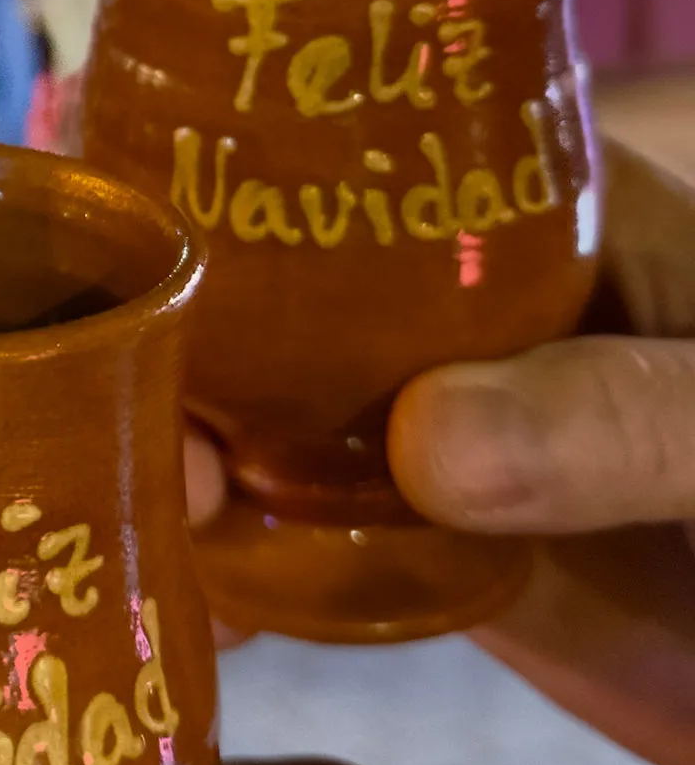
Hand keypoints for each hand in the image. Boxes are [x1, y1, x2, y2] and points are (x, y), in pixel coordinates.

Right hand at [187, 142, 694, 764]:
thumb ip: (632, 415)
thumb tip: (427, 440)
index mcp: (529, 216)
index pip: (338, 160)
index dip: (220, 190)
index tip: (133, 262)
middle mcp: (449, 311)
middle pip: (264, 297)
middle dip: (179, 353)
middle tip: (142, 444)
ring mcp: (432, 428)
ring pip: (263, 420)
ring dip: (187, 460)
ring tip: (153, 523)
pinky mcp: (426, 543)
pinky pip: (298, 536)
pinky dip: (233, 562)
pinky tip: (190, 604)